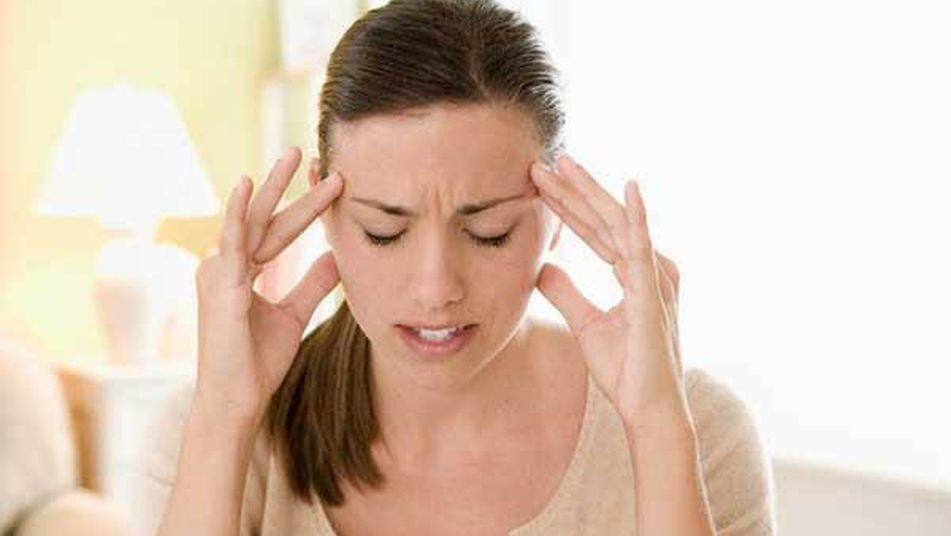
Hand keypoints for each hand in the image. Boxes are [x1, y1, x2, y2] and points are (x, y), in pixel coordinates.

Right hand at [194, 147, 342, 425]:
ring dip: (274, 187)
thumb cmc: (257, 361)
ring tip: (292, 154)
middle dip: (288, 186)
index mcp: (242, 271)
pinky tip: (246, 184)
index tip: (332, 183)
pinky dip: (239, 212)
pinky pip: (232, 242)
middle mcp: (226, 265)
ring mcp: (219, 272)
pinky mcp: (220, 284)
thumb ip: (312, 283)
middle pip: (266, 219)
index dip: (305, 208)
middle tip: (308, 152)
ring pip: (254, 222)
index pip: (279, 231)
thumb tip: (337, 256)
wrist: (238, 400)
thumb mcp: (294, 314)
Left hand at [531, 153, 684, 423]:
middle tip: (545, 162)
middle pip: (603, 220)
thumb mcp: (586, 324)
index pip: (594, 232)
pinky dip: (636, 217)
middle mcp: (647, 268)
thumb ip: (567, 293)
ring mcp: (653, 277)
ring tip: (566, 164)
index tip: (540, 183)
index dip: (567, 207)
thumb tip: (542, 267)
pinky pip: (642, 248)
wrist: (647, 408)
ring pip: (616, 225)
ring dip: (590, 193)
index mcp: (633, 272)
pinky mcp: (653, 292)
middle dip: (573, 191)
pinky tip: (628, 188)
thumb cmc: (626, 370)